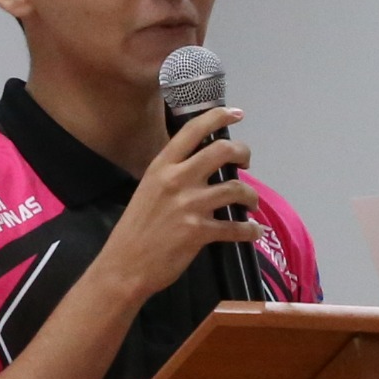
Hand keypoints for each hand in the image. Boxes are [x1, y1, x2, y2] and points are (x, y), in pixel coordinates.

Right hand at [90, 107, 258, 311]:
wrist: (125, 265)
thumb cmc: (136, 228)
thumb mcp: (148, 189)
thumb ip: (172, 174)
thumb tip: (199, 165)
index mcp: (162, 166)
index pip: (193, 130)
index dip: (219, 116)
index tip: (237, 113)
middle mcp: (177, 180)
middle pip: (222, 151)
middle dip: (243, 152)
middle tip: (247, 162)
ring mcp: (189, 205)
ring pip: (236, 188)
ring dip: (251, 196)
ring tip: (251, 203)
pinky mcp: (199, 232)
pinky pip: (236, 228)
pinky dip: (250, 230)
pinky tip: (254, 231)